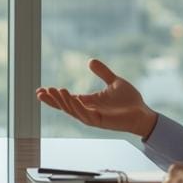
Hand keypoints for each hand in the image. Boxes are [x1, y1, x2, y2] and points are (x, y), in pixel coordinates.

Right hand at [36, 59, 158, 138]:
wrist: (143, 113)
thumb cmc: (130, 100)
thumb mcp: (114, 81)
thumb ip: (102, 72)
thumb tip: (90, 61)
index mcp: (88, 102)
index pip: (66, 99)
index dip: (53, 96)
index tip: (40, 90)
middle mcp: (87, 110)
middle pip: (64, 106)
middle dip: (52, 100)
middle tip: (40, 92)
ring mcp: (93, 117)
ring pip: (72, 110)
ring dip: (62, 101)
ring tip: (54, 91)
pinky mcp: (100, 121)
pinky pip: (84, 114)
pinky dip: (77, 107)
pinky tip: (71, 98)